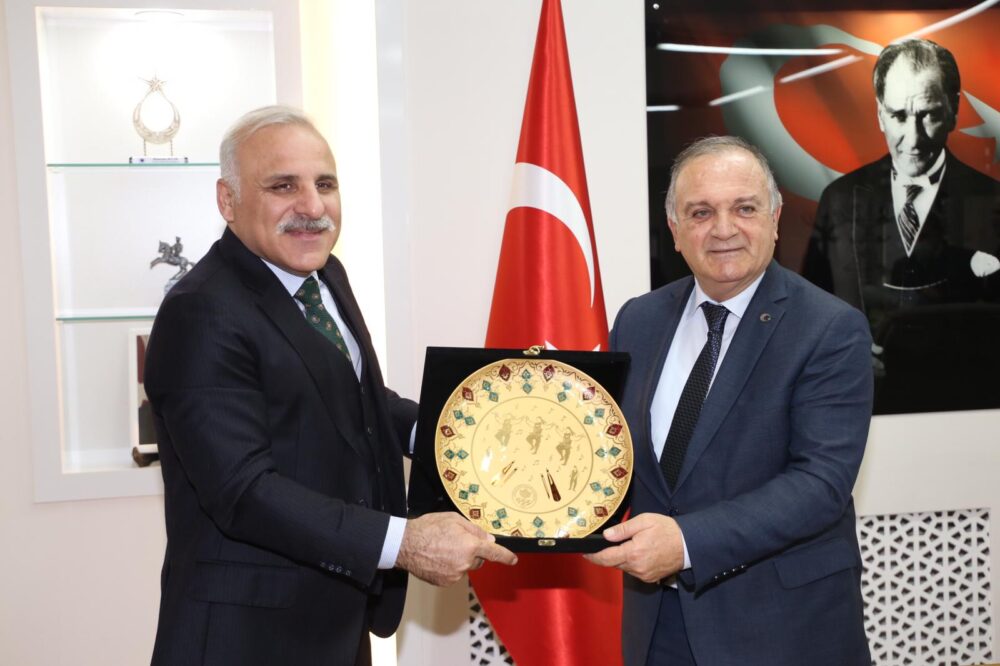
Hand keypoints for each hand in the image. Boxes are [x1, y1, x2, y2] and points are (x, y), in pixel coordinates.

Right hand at [396, 513, 517, 585]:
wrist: (405, 545)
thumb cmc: (428, 528)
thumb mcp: (453, 519)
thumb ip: (474, 530)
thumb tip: (488, 539)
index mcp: (470, 545)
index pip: (494, 553)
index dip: (506, 556)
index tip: (513, 560)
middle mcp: (465, 563)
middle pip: (478, 560)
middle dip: (473, 553)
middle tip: (456, 542)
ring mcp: (455, 575)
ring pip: (465, 567)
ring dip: (460, 560)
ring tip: (442, 549)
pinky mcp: (445, 582)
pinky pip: (454, 574)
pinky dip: (449, 568)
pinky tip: (437, 558)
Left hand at [584, 513, 683, 582]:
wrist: (689, 545)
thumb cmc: (667, 530)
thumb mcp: (644, 522)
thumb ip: (623, 529)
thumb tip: (606, 536)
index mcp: (633, 553)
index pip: (606, 558)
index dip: (593, 556)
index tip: (584, 553)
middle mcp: (637, 567)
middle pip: (613, 563)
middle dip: (608, 555)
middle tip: (608, 543)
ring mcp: (644, 575)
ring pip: (624, 567)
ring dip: (621, 558)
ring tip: (629, 545)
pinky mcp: (650, 578)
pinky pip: (634, 571)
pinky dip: (631, 563)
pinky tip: (639, 552)